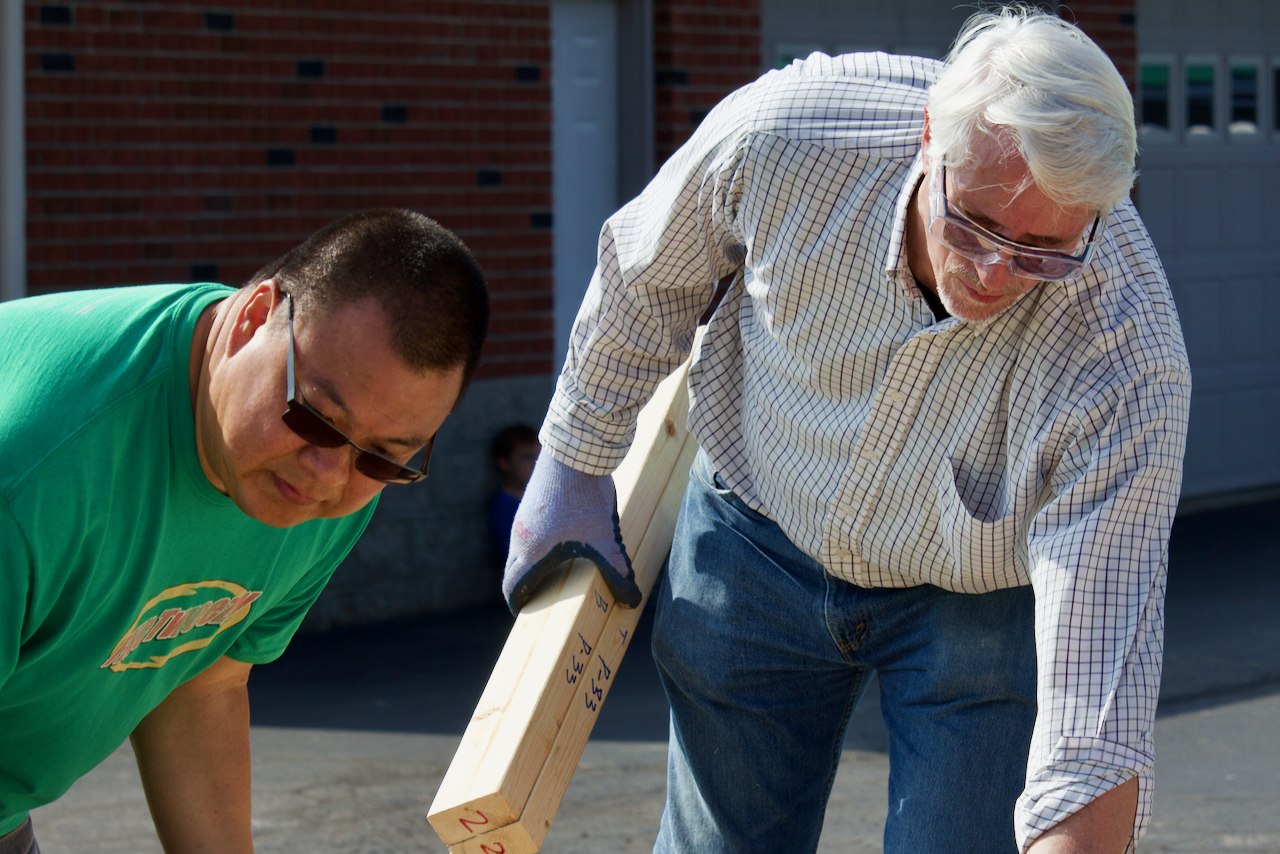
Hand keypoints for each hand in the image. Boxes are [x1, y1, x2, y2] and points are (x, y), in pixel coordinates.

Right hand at [503, 454, 641, 613]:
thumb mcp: (605, 539)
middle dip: (525, 587)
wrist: (574, 453)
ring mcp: (522, 518)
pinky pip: (526, 532)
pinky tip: (560, 541)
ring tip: (555, 572)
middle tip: (544, 599)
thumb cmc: (585, 499)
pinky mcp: (530, 502)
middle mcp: (519, 536)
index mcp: (531, 553)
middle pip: (514, 570)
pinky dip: (535, 545)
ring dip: (530, 564)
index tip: (526, 614)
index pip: (511, 588)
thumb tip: (632, 600)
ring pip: (519, 549)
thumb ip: (617, 571)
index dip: (517, 604)